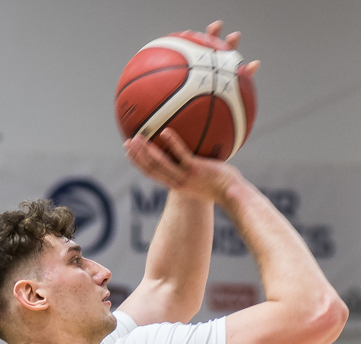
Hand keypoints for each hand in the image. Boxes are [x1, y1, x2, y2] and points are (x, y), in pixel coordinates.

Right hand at [124, 128, 245, 204]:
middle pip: (151, 169)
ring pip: (161, 163)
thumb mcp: (203, 178)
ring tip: (138, 137)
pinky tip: (164, 131)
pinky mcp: (196, 169)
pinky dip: (172, 143)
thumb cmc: (223, 186)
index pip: (153, 174)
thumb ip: (194, 167)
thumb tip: (194, 152)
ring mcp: (186, 176)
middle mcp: (178, 182)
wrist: (233, 194)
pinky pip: (181, 154)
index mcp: (177, 185)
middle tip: (127, 143)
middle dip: (137, 156)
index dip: (139, 164)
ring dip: (147, 150)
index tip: (130, 153)